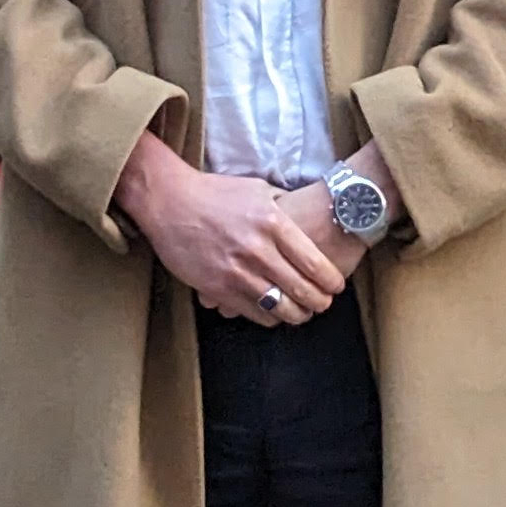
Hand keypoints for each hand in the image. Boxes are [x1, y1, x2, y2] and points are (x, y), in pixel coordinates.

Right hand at [115, 132, 347, 323]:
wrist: (169, 201)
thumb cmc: (214, 192)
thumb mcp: (258, 189)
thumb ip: (284, 207)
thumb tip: (306, 220)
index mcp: (273, 223)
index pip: (314, 263)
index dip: (331, 281)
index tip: (336, 286)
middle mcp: (258, 250)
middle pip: (303, 290)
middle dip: (320, 302)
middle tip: (324, 303)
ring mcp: (237, 271)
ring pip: (281, 308)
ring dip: (297, 315)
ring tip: (303, 312)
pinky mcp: (218, 288)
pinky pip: (254, 313)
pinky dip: (269, 318)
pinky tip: (274, 313)